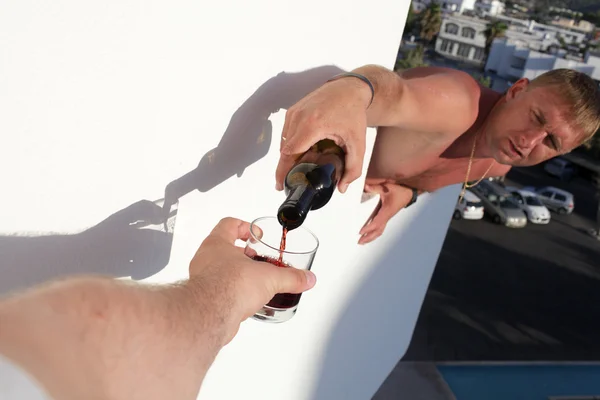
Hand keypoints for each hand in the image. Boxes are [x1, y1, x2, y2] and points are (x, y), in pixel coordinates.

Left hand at [188, 218, 316, 340]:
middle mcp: (205, 259)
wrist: (211, 315)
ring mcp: (202, 279)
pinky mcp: (205, 298)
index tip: (256, 233)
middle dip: (243, 254)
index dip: (244, 226)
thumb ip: (291, 277)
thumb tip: (306, 278)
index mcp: (217, 244)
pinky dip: (232, 293)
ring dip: (237, 274)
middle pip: (224, 248)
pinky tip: (246, 301)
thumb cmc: (228, 287)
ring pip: (220, 270)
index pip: (228, 224)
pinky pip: (219, 291)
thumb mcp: (270, 278)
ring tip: (254, 281)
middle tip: (257, 259)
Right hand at [275, 77, 372, 193]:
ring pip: (285, 142)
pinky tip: (305, 150)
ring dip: (291, 155)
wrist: (350, 88)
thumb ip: (353, 168)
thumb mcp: (357, 143)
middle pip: (285, 150)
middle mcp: (298, 117)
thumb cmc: (353, 113)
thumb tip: (342, 188)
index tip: (281, 185)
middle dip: (287, 167)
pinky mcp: (292, 110)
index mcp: (312, 125)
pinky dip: (293, 144)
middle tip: (295, 180)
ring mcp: (293, 112)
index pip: (289, 153)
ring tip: (304, 164)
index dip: (283, 171)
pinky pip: (287, 133)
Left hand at [358, 183, 415, 243]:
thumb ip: (375, 187)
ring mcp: (388, 217)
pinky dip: (374, 232)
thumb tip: (365, 186)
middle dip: (368, 237)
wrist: (409, 192)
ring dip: (371, 237)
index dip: (368, 228)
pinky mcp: (387, 216)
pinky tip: (369, 234)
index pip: (376, 222)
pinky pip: (380, 227)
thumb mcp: (387, 186)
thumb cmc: (399, 190)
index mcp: (387, 211)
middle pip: (378, 231)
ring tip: (362, 241)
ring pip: (379, 230)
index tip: (360, 232)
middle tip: (359, 242)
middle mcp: (388, 216)